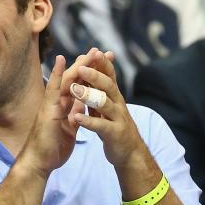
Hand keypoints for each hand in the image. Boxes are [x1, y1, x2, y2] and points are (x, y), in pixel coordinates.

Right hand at [18, 49, 99, 175]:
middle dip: (86, 65)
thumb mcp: (68, 130)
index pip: (80, 87)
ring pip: (66, 80)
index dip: (90, 74)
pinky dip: (56, 74)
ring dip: (77, 65)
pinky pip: (52, 89)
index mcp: (65, 107)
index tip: (101, 62)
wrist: (38, 162)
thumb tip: (81, 108)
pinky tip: (61, 60)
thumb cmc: (52, 148)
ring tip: (88, 52)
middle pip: (74, 79)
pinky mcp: (47, 109)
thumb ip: (73, 116)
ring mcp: (52, 104)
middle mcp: (58, 102)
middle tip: (98, 50)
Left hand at [72, 50, 146, 168]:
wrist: (130, 153)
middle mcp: (117, 104)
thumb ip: (99, 89)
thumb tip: (90, 68)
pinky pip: (101, 126)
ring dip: (89, 95)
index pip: (109, 75)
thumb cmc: (114, 125)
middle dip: (95, 75)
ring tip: (74, 89)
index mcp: (113, 96)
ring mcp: (117, 119)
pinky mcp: (114, 134)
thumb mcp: (107, 105)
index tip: (94, 51)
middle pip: (108, 85)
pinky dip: (89, 121)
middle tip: (81, 67)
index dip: (103, 64)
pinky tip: (77, 118)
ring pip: (105, 103)